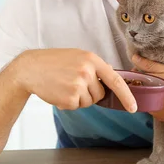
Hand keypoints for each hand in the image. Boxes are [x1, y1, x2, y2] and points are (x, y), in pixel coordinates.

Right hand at [13, 48, 136, 112]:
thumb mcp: (77, 57)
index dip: (126, 95)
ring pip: (89, 102)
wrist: (30, 69)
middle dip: (90, 93)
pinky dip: (69, 103)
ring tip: (64, 86)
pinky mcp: (69, 98)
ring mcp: (78, 85)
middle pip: (100, 94)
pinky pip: (76, 106)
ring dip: (78, 98)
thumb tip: (110, 79)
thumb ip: (94, 67)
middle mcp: (87, 71)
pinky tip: (59, 92)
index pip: (115, 80)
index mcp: (92, 59)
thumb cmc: (54, 63)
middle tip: (72, 83)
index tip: (133, 107)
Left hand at [131, 54, 163, 129]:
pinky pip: (155, 106)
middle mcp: (149, 103)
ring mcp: (155, 112)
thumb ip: (152, 65)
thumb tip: (134, 58)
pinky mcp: (162, 118)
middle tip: (155, 76)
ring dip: (151, 90)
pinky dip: (158, 99)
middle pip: (140, 88)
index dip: (138, 71)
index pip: (135, 78)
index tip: (143, 67)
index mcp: (148, 90)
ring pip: (147, 97)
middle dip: (144, 81)